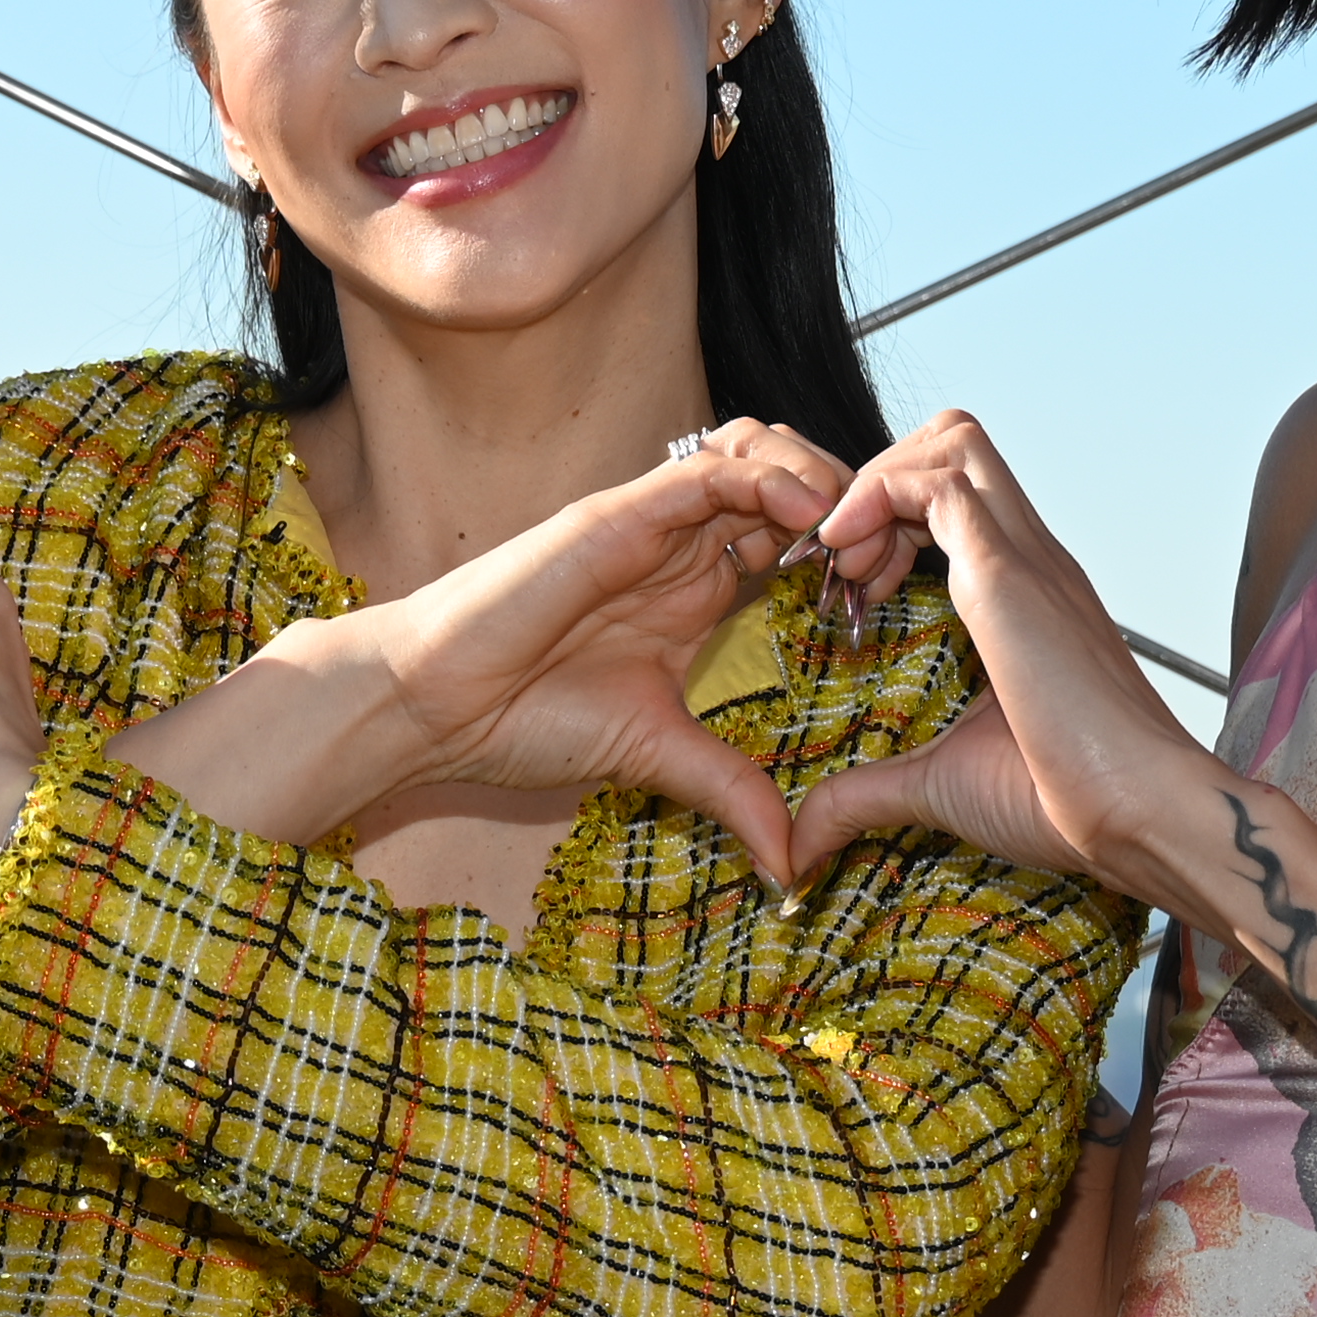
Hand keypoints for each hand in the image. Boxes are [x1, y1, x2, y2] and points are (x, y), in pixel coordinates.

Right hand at [152, 429, 844, 886]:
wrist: (433, 708)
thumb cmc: (524, 722)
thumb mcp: (659, 758)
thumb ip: (732, 792)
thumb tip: (791, 866)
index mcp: (694, 587)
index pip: (793, 533)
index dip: (849, 549)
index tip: (882, 595)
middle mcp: (679, 543)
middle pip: (791, 478)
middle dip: (852, 503)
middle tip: (884, 556)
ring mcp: (650, 521)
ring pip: (758, 451)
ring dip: (818, 476)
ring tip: (849, 532)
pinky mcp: (618, 513)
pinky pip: (706, 468)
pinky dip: (766, 476)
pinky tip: (806, 516)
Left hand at [792, 409, 1211, 891]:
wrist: (1140, 815)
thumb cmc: (1068, 803)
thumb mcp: (938, 786)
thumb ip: (866, 794)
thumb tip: (803, 839)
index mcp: (1023, 595)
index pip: (955, 494)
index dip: (886, 517)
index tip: (848, 587)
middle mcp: (1030, 558)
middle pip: (954, 441)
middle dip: (878, 479)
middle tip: (841, 563)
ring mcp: (1027, 558)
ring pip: (950, 441)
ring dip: (876, 482)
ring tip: (844, 563)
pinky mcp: (1012, 575)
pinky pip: (940, 482)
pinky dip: (877, 499)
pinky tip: (850, 565)